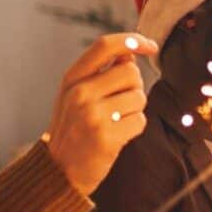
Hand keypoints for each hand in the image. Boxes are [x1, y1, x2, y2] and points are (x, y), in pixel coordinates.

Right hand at [43, 33, 157, 194]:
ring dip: (135, 109)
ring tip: (116, 121)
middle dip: (134, 87)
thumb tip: (131, 53)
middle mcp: (80, 93)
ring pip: (139, 97)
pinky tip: (118, 135)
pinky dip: (135, 127)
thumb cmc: (74, 129)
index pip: (105, 46)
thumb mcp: (75, 95)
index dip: (133, 41)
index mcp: (72, 79)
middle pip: (131, 72)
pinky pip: (140, 121)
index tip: (151, 46)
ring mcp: (92, 115)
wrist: (60, 171)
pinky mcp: (106, 137)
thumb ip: (99, 73)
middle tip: (120, 104)